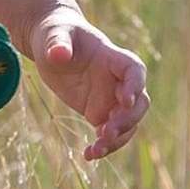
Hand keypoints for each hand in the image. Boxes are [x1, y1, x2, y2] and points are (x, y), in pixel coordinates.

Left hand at [31, 5, 149, 159]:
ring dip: (118, 139)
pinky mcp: (98, 112)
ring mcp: (110, 98)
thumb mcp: (54, 35)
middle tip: (107, 132)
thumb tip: (58, 55)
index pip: (134, 70)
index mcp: (112, 57)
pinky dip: (103, 146)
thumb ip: (58, 45)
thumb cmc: (56, 33)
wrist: (51, 46)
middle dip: (127, 119)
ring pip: (128, 123)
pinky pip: (109, 133)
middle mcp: (117, 80)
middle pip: (138, 102)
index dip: (134, 86)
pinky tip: (88, 155)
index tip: (123, 100)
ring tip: (96, 150)